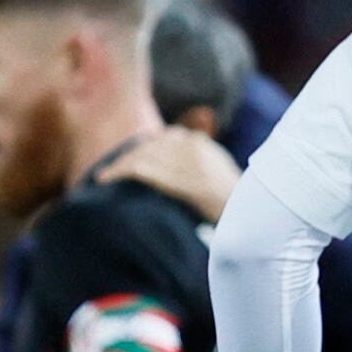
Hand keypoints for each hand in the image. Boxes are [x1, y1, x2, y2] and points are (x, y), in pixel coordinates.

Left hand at [97, 126, 241, 222]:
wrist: (249, 214)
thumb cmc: (238, 204)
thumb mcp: (222, 176)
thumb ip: (204, 167)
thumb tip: (189, 174)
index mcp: (202, 144)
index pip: (168, 137)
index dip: (148, 147)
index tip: (137, 157)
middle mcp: (189, 146)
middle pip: (149, 145)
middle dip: (128, 155)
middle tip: (112, 169)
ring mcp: (181, 160)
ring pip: (139, 155)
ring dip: (118, 165)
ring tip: (103, 176)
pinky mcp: (173, 176)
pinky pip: (138, 169)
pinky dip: (118, 172)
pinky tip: (104, 179)